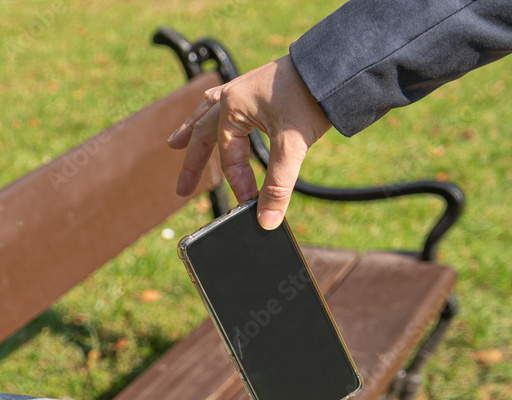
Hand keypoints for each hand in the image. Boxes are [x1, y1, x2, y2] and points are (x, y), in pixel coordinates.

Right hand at [167, 55, 331, 228]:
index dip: (240, 184)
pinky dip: (213, 107)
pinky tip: (208, 103)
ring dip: (193, 130)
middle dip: (193, 164)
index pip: (230, 159)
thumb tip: (267, 221)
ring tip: (176, 144)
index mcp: (232, 108)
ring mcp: (243, 89)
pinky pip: (226, 99)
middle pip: (204, 135)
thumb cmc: (311, 98)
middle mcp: (232, 97)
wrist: (335, 67)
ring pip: (209, 114)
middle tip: (182, 190)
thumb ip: (278, 186)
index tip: (250, 205)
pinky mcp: (257, 86)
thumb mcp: (292, 146)